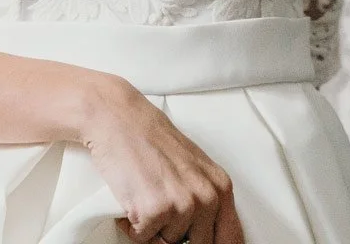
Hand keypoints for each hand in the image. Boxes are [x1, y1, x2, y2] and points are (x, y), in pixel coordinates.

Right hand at [77, 74, 242, 243]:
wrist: (118, 118)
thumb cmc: (149, 138)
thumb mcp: (192, 166)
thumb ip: (206, 198)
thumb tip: (209, 233)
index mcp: (220, 187)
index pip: (231, 238)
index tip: (199, 240)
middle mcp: (206, 197)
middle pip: (199, 243)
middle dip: (177, 233)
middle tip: (161, 210)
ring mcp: (182, 205)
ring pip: (167, 242)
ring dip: (151, 227)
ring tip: (143, 195)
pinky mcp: (154, 211)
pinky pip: (141, 237)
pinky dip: (130, 223)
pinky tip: (130, 198)